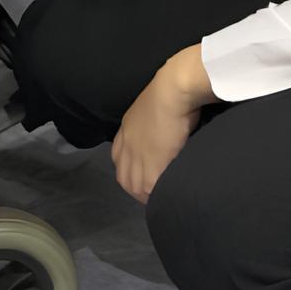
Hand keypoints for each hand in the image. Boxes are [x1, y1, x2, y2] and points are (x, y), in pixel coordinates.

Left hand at [111, 49, 213, 204]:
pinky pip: (152, 188)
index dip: (130, 170)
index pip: (118, 159)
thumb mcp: (152, 108)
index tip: (143, 177)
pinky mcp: (152, 166)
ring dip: (147, 195)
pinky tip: (169, 194)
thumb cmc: (169, 92)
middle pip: (124, 178)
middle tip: (153, 194)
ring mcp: (137, 157)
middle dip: (136, 189)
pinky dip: (158, 194)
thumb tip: (163, 131)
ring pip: (135, 186)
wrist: (172, 91)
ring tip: (162, 197)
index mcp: (126, 129)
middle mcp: (126, 145)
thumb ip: (150, 123)